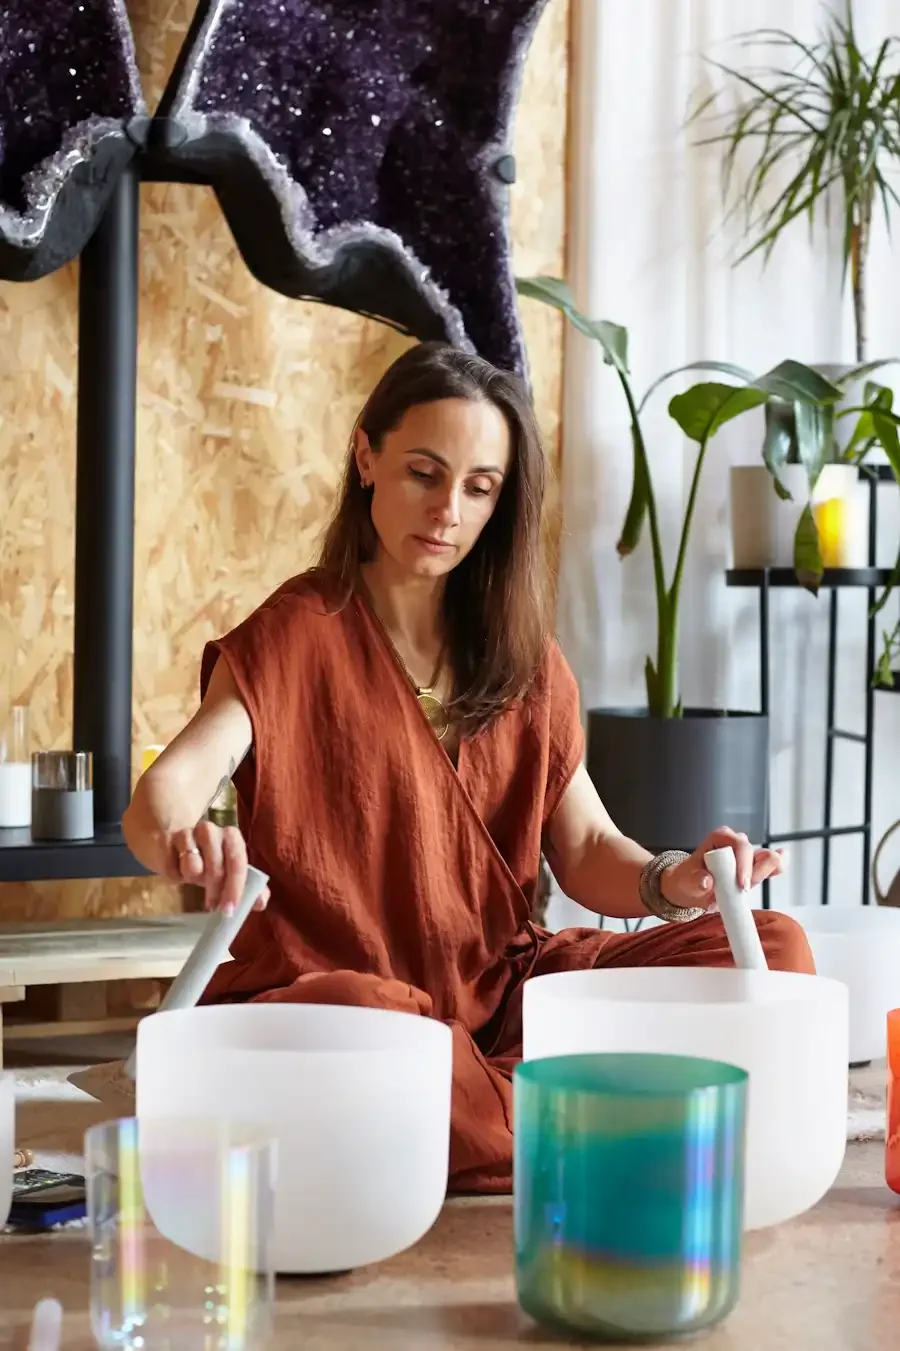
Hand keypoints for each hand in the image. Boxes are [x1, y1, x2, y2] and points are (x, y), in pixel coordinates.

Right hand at [164, 820, 269, 913]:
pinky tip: (177, 870)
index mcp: (231, 836)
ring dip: (192, 877)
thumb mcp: (229, 873)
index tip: (230, 910)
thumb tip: (260, 903)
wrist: (173, 845)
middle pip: (215, 865)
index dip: (235, 887)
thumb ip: (249, 888)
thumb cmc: (208, 862)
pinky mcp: (164, 840)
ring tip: (192, 876)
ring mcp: (186, 833)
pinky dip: (174, 876)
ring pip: (191, 866)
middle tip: (212, 907)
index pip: (237, 861)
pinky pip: (171, 868)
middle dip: (215, 890)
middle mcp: (210, 830)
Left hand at [661, 826, 785, 909]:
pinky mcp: (753, 867)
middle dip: (754, 874)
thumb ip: (696, 882)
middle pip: (759, 853)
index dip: (745, 865)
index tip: (741, 886)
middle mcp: (736, 842)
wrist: (690, 889)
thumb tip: (707, 881)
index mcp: (720, 837)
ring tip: (744, 890)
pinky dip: (774, 870)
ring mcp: (747, 855)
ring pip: (768, 860)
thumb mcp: (686, 882)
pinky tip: (778, 871)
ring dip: (762, 876)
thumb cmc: (687, 881)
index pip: (741, 846)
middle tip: (742, 892)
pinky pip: (771, 866)